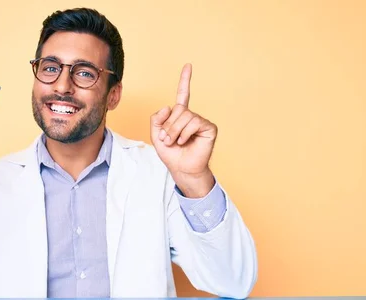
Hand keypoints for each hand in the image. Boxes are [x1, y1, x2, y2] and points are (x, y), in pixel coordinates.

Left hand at [150, 63, 217, 197]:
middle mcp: (192, 116)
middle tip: (167, 139)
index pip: (183, 94)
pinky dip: (185, 133)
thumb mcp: (156, 135)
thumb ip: (156, 119)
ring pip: (184, 116)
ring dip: (174, 131)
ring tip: (175, 142)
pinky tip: (184, 142)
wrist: (181, 169)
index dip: (185, 80)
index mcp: (180, 116)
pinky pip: (194, 123)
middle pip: (177, 109)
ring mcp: (201, 121)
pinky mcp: (209, 128)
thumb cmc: (171, 154)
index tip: (188, 65)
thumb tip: (168, 107)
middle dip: (168, 126)